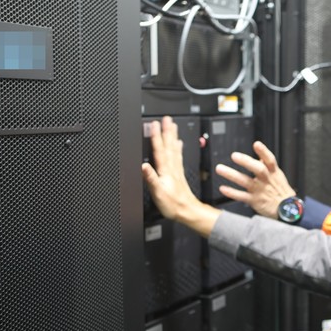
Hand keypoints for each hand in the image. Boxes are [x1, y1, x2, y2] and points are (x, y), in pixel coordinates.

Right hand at [141, 116, 218, 235]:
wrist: (187, 211)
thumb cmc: (173, 205)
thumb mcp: (158, 193)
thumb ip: (151, 178)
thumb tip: (143, 166)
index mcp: (165, 171)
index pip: (159, 150)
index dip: (156, 137)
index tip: (154, 124)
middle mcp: (172, 168)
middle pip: (169, 146)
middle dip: (167, 131)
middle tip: (167, 119)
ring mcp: (176, 171)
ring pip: (174, 149)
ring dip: (173, 137)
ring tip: (173, 126)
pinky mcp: (179, 175)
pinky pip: (178, 157)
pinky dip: (178, 148)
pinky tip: (179, 144)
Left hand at [216, 141, 296, 218]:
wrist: (286, 210)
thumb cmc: (280, 191)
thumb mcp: (278, 176)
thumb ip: (268, 165)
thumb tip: (260, 155)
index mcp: (273, 173)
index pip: (270, 160)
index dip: (264, 152)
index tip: (256, 144)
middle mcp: (266, 180)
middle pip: (258, 169)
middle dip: (246, 162)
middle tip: (234, 156)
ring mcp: (260, 190)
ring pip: (246, 181)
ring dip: (232, 175)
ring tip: (220, 169)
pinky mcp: (255, 201)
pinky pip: (242, 196)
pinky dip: (232, 192)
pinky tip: (223, 188)